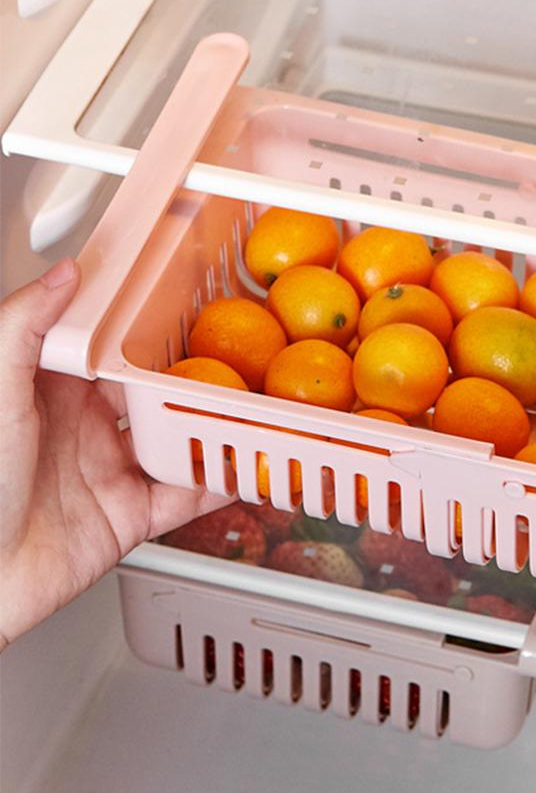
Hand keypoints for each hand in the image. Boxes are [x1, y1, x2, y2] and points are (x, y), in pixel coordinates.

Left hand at [0, 259, 227, 649]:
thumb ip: (24, 328)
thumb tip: (64, 275)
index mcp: (53, 394)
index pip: (113, 351)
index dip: (149, 331)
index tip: (188, 308)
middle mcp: (85, 429)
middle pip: (156, 394)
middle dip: (196, 377)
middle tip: (239, 356)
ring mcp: (110, 473)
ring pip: (178, 441)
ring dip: (215, 428)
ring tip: (254, 407)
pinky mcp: (129, 517)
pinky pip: (186, 497)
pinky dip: (220, 485)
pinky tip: (247, 469)